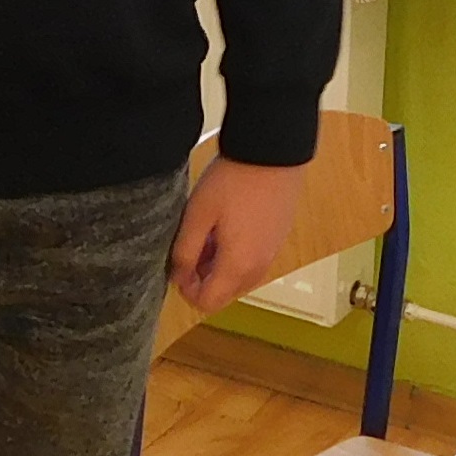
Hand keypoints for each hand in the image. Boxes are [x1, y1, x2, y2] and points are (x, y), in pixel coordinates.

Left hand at [169, 154, 307, 316]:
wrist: (273, 153)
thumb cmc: (234, 180)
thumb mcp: (198, 215)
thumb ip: (185, 251)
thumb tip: (178, 276)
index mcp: (238, 266)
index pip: (208, 302)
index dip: (186, 289)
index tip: (178, 265)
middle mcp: (259, 267)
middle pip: (224, 294)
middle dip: (203, 278)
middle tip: (192, 247)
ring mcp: (271, 254)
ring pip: (238, 279)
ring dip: (219, 266)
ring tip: (208, 233)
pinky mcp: (277, 240)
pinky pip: (252, 262)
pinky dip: (236, 255)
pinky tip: (227, 226)